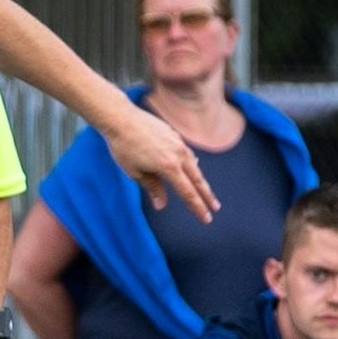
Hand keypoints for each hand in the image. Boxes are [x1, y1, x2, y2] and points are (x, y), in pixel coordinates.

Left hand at [100, 103, 217, 222]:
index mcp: (169, 167)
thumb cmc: (124, 148)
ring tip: (206, 193)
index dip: (197, 207)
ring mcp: (179, 144)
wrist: (122, 119)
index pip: (187, 193)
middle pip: (197, 180)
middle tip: (215, 209)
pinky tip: (192, 169)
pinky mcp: (175, 136)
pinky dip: (191, 165)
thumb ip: (152, 188)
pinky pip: (187, 155)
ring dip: (200, 181)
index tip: (206, 219)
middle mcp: (179, 155)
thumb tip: (161, 205)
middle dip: (206, 196)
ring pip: (194, 167)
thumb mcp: (136, 172)